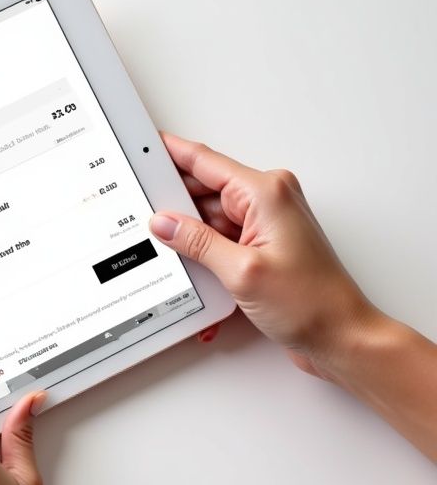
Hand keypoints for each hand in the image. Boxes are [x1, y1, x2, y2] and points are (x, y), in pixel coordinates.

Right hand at [149, 132, 379, 378]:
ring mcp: (264, 224)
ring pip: (208, 218)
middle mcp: (267, 201)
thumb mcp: (240, 271)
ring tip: (178, 258)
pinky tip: (199, 274)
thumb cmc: (313, 303)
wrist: (341, 337)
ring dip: (190, 238)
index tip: (143, 147)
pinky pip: (220, 238)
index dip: (170, 152)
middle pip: (203, 190)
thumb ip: (195, 242)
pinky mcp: (261, 245)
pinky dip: (205, 255)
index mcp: (265, 192)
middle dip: (174, 206)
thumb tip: (163, 222)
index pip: (204, 161)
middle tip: (145, 219)